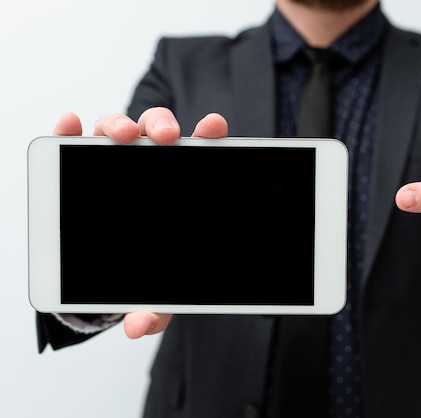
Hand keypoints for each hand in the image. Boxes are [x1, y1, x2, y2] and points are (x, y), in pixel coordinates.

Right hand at [53, 108, 228, 337]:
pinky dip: (72, 129)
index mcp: (181, 184)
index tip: (214, 127)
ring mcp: (115, 160)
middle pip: (157, 131)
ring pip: (119, 130)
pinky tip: (70, 125)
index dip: (209, 136)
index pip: (199, 152)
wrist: (116, 265)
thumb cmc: (148, 269)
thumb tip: (137, 327)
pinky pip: (76, 140)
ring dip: (120, 126)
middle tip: (166, 138)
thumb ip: (154, 308)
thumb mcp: (157, 292)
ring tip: (122, 136)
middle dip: (162, 126)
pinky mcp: (81, 163)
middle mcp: (150, 165)